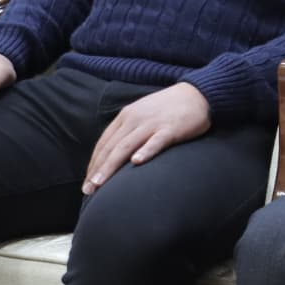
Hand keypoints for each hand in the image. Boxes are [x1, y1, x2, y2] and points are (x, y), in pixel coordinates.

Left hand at [82, 81, 209, 195]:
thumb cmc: (169, 109)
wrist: (197, 94)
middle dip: (97, 170)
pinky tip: (137, 162)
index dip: (94, 163)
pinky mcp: (171, 128)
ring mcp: (152, 123)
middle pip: (111, 147)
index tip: (87, 183)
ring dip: (111, 166)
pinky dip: (146, 151)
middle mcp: (135, 118)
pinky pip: (156, 141)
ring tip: (100, 184)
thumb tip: (113, 155)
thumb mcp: (142, 115)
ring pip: (126, 146)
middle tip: (88, 190)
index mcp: (126, 116)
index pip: (104, 143)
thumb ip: (128, 132)